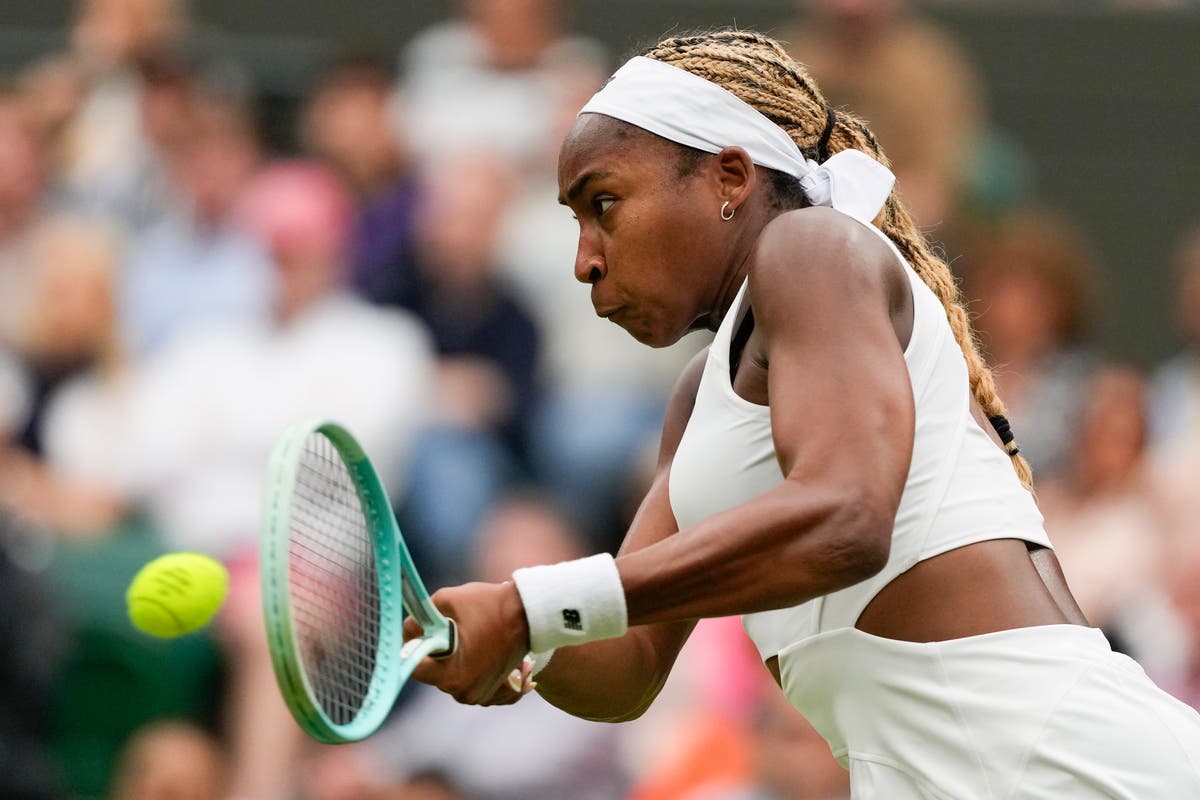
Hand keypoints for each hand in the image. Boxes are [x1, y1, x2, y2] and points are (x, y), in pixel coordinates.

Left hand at [405, 581, 530, 705]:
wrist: (531, 613)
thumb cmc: (490, 605)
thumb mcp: (447, 599)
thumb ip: (420, 616)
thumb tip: (409, 628)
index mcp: (451, 674)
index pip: (413, 667)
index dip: (412, 646)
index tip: (420, 631)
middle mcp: (464, 692)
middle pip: (434, 673)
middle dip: (437, 651)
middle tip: (452, 627)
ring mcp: (481, 696)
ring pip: (452, 678)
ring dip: (455, 659)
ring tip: (472, 636)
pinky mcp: (494, 693)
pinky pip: (472, 684)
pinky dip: (473, 669)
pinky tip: (483, 649)